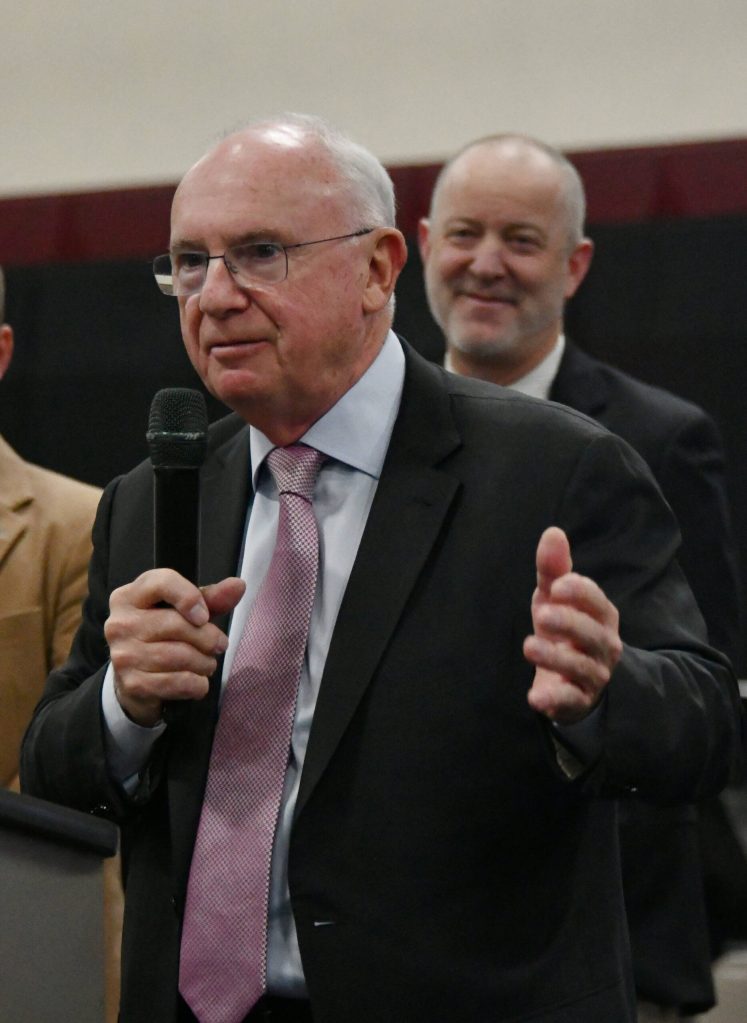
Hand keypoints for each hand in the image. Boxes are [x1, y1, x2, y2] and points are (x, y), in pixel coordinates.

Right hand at [104, 569, 245, 725]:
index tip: (205, 615)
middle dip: (207, 637)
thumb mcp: (183, 613)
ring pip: (178, 655)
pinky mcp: (132, 683)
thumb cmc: (162, 637)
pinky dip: (196, 684)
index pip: (161, 583)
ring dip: (204, 662)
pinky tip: (198, 683)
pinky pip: (177, 682)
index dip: (189, 596)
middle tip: (219, 645)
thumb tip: (238, 585)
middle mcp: (120, 623)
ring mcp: (123, 655)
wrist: (134, 681)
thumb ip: (210, 599)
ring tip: (208, 664)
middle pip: (175, 624)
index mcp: (129, 596)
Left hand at [523, 527, 621, 724]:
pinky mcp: (578, 700)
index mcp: (601, 616)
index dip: (580, 593)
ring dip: (556, 657)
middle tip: (542, 614)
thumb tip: (552, 532)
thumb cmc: (563, 629)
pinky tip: (535, 697)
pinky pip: (571, 701)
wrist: (571, 678)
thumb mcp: (554, 598)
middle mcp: (604, 645)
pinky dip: (555, 700)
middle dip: (570, 623)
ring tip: (529, 645)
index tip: (557, 585)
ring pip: (582, 667)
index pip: (598, 602)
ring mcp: (593, 674)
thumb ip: (553, 569)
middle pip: (594, 635)